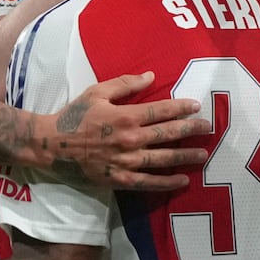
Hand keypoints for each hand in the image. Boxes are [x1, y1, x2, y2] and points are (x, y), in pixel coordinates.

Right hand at [38, 71, 211, 190]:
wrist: (51, 145)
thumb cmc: (74, 116)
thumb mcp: (97, 92)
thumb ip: (125, 84)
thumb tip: (150, 76)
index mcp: (126, 116)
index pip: (162, 111)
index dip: (181, 108)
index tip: (196, 106)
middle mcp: (130, 139)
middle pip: (168, 134)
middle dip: (191, 130)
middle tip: (208, 128)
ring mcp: (127, 162)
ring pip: (163, 159)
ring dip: (186, 156)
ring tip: (203, 154)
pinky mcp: (120, 179)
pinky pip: (149, 182)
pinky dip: (167, 182)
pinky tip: (183, 180)